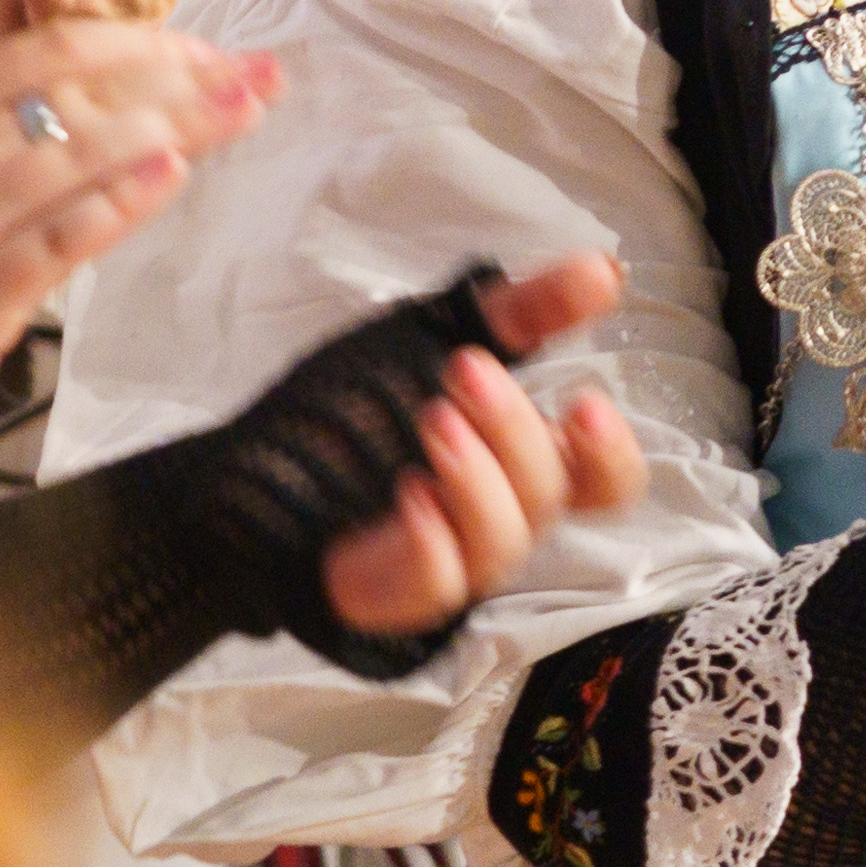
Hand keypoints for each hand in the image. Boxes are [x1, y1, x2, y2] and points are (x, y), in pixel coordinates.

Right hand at [0, 21, 275, 361]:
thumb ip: (19, 113)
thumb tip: (132, 77)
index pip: (60, 51)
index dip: (147, 46)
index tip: (214, 54)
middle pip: (86, 100)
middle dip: (183, 85)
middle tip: (261, 76)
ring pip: (74, 159)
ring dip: (166, 130)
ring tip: (237, 113)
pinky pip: (55, 241)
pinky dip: (113, 205)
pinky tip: (170, 177)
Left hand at [321, 262, 649, 637]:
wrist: (255, 468)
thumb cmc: (360, 405)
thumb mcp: (441, 336)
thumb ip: (523, 311)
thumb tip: (605, 270)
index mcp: (523, 461)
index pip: (604, 482)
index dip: (610, 453)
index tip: (586, 402)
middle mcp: (502, 517)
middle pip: (549, 497)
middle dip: (515, 430)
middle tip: (466, 370)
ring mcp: (454, 564)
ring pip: (502, 543)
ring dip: (477, 478)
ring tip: (434, 420)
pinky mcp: (399, 596)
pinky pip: (439, 585)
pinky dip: (433, 540)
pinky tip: (411, 493)